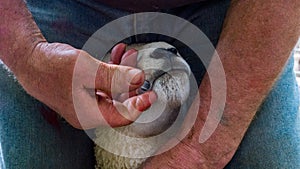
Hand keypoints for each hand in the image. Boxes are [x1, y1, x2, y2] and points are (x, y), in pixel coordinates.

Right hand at [15, 42, 155, 128]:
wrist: (30, 59)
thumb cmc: (52, 67)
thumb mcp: (87, 71)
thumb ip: (115, 77)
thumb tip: (138, 79)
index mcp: (90, 115)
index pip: (122, 116)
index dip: (139, 105)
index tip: (152, 93)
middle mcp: (89, 112)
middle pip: (119, 101)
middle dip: (130, 81)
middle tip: (135, 63)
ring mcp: (86, 101)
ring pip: (112, 90)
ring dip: (121, 72)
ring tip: (126, 53)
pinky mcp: (84, 91)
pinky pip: (103, 83)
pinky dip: (111, 70)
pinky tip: (115, 55)